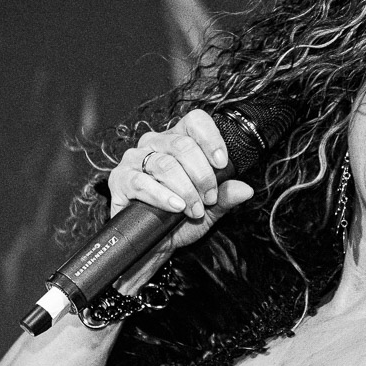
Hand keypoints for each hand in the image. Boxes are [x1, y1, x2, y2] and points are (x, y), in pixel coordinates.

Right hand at [108, 111, 255, 285]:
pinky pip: (141, 182)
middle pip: (182, 145)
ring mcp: (134, 159)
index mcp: (178, 140)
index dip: (211, 138)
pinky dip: (163, 196)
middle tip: (209, 198)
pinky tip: (175, 207)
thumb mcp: (209, 208)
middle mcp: (154, 143)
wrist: (153, 244)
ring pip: (165, 164)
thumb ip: (225, 196)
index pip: (195, 121)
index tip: (222, 164)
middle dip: (202, 175)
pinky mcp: (119, 179)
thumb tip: (245, 190)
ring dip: (185, 190)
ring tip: (194, 210)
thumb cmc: (179, 219)